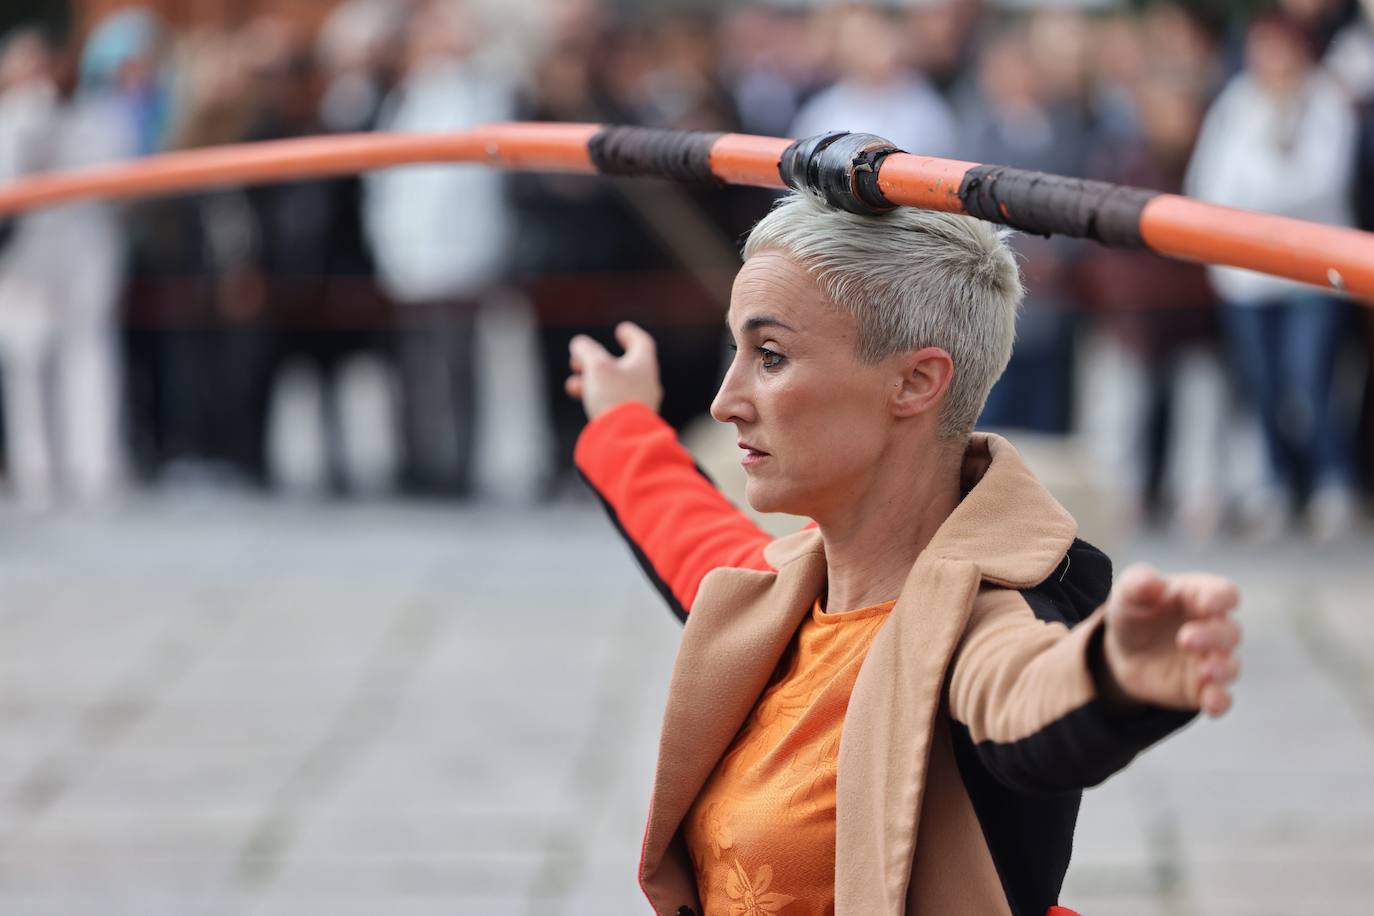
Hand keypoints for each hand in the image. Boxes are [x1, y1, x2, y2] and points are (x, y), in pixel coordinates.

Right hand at [565, 321, 663, 420]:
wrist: (625, 439)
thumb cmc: (614, 398)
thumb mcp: (596, 368)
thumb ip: (587, 352)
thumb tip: (580, 343)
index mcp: (644, 365)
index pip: (642, 343)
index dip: (631, 335)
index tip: (620, 330)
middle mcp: (646, 384)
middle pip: (623, 366)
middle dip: (597, 361)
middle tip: (577, 361)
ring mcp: (641, 404)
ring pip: (615, 386)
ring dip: (592, 381)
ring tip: (572, 385)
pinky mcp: (631, 421)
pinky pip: (614, 403)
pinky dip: (598, 397)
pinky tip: (584, 401)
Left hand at [1101, 564, 1240, 717]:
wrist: (1122, 650)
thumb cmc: (1134, 612)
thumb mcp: (1128, 594)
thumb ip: (1138, 583)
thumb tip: (1153, 582)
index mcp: (1200, 596)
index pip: (1224, 594)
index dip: (1220, 598)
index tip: (1206, 605)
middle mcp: (1213, 628)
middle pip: (1229, 632)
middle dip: (1212, 636)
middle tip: (1185, 640)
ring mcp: (1210, 659)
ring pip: (1230, 665)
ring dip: (1221, 669)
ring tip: (1205, 671)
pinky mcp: (1201, 688)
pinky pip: (1220, 697)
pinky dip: (1220, 701)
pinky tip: (1212, 704)